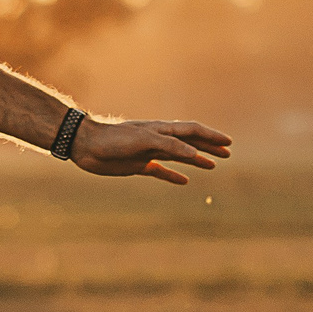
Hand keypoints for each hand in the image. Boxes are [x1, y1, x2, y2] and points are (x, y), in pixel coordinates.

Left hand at [71, 117, 233, 184]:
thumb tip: (195, 153)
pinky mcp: (137, 164)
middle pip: (189, 142)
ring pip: (178, 156)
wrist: (84, 145)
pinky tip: (184, 181)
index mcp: (160, 130)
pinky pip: (161, 170)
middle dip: (208, 147)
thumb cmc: (112, 139)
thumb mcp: (143, 140)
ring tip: (212, 165)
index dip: (210, 136)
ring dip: (196, 160)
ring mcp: (148, 152)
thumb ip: (169, 145)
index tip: (228, 143)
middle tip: (227, 153)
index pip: (191, 131)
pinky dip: (174, 175)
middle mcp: (157, 139)